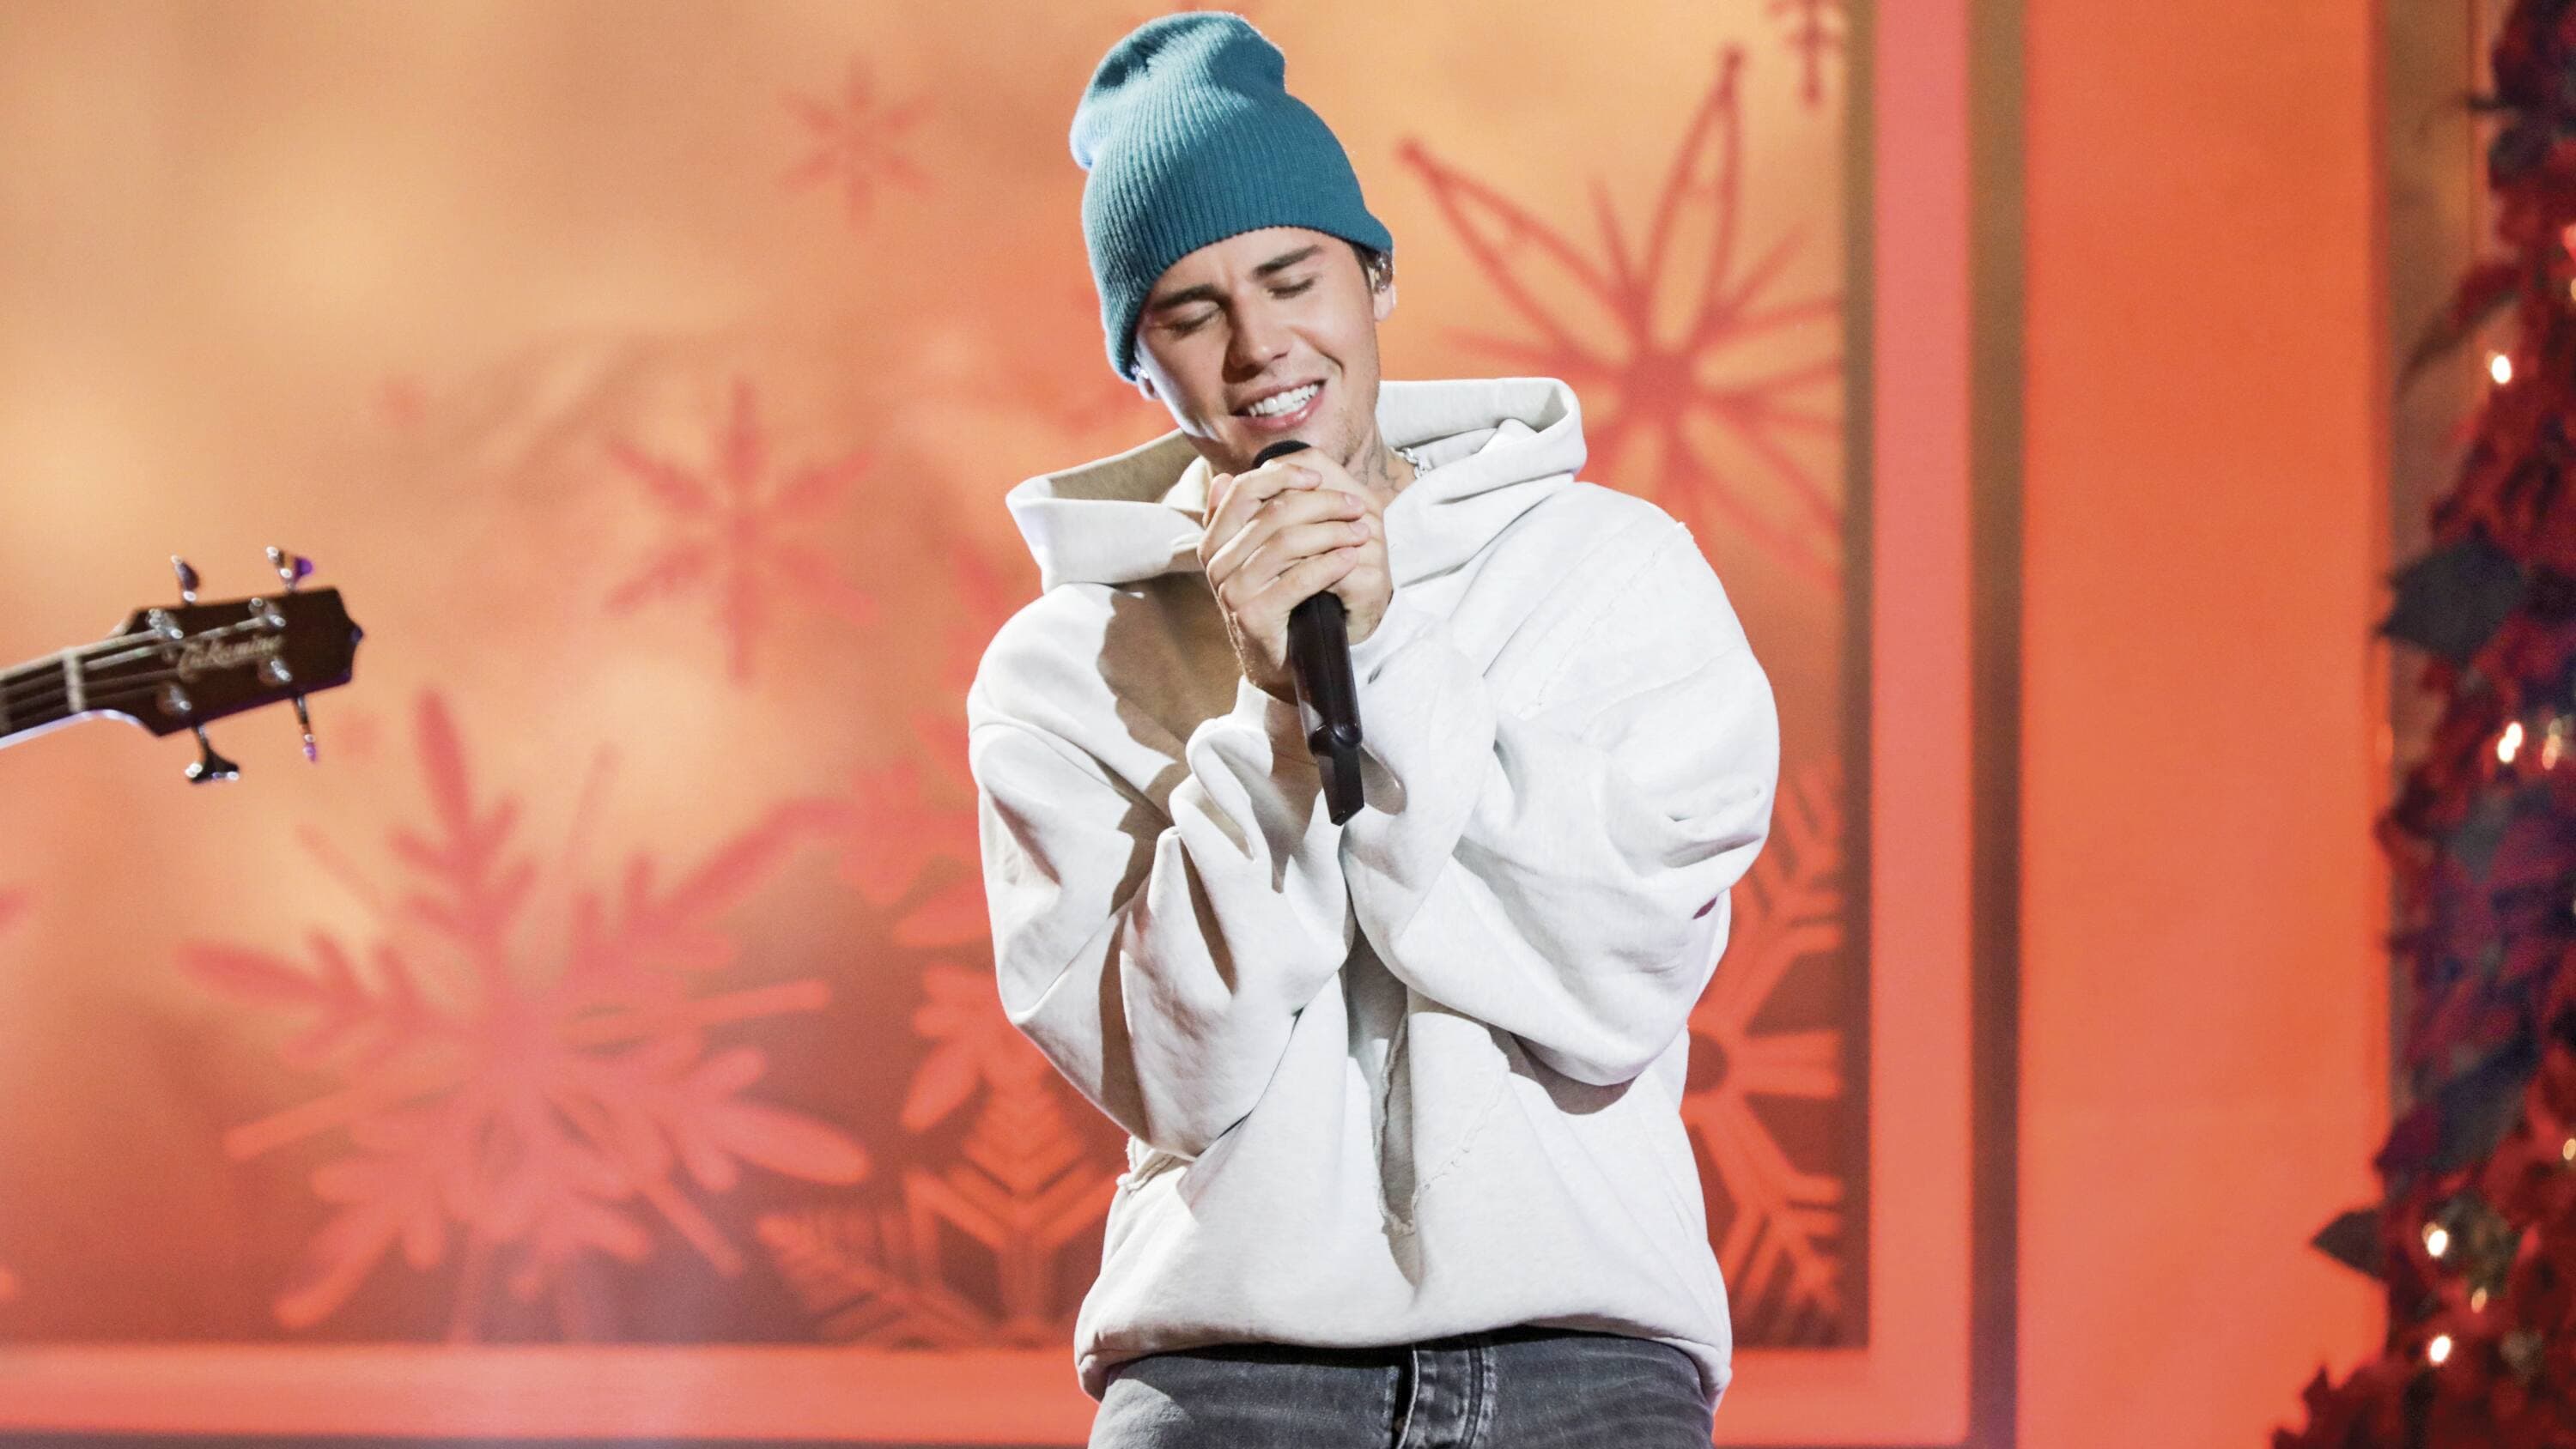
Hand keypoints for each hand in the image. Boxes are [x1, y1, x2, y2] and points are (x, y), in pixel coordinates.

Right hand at [1197, 453, 1390, 702]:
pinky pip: (1298, 579)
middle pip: (1273, 513)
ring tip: (1361, 532)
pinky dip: (1329, 564)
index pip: (1244, 491)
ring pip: (1286, 543)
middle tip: (1356, 506)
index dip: (1282, 475)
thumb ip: (1249, 516)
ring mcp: (1232, 591)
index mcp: (1215, 541)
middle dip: (1322, 503)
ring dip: (1332, 532)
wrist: (1283, 664)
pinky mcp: (1253, 616)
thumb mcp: (1263, 554)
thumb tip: (1227, 478)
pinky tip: (1351, 558)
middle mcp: (1218, 564)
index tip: (1318, 476)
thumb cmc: (1280, 602)